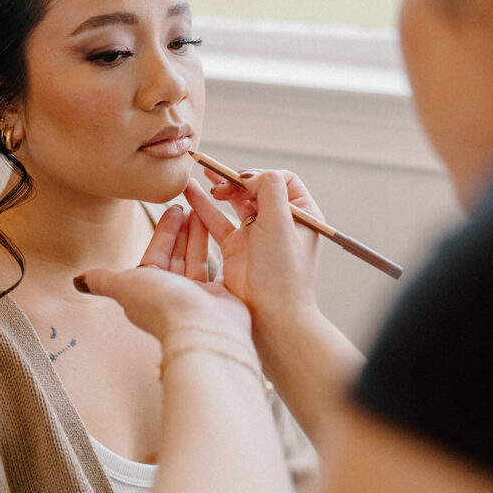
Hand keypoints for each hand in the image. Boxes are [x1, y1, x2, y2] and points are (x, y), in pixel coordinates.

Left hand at [74, 205, 250, 341]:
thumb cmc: (162, 306)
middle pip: (175, 253)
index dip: (164, 231)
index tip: (174, 207)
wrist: (201, 328)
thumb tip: (77, 281)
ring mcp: (196, 295)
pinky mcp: (218, 296)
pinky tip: (217, 232)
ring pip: (195, 256)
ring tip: (202, 210)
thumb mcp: (125, 286)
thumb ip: (103, 280)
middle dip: (181, 229)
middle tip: (188, 204)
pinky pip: (215, 265)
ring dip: (198, 233)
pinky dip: (214, 247)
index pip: (155, 252)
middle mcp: (172, 292)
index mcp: (149, 288)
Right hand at [183, 168, 321, 327]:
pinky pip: (218, 220)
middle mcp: (281, 223)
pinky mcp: (237, 248)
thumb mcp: (281, 223)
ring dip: (220, 188)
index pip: (282, 180)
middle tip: (219, 180)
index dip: (261, 176)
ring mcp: (258, 235)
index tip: (244, 184)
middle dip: (237, 179)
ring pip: (237, 201)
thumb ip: (269, 189)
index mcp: (302, 215)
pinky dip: (205, 206)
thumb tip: (251, 175)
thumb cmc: (282, 274)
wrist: (271, 318)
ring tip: (202, 175)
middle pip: (257, 187)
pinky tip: (190, 193)